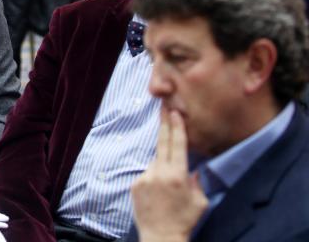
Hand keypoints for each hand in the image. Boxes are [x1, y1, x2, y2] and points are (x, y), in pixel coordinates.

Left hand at [131, 109, 206, 241]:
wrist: (161, 237)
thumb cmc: (185, 221)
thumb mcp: (200, 202)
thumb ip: (197, 182)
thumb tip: (193, 170)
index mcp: (178, 175)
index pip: (178, 145)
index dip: (177, 127)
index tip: (175, 112)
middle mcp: (159, 172)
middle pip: (162, 143)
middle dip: (164, 124)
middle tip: (163, 107)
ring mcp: (145, 177)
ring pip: (156, 164)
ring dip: (162, 169)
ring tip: (168, 190)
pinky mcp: (135, 184)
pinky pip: (147, 175)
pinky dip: (153, 180)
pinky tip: (158, 196)